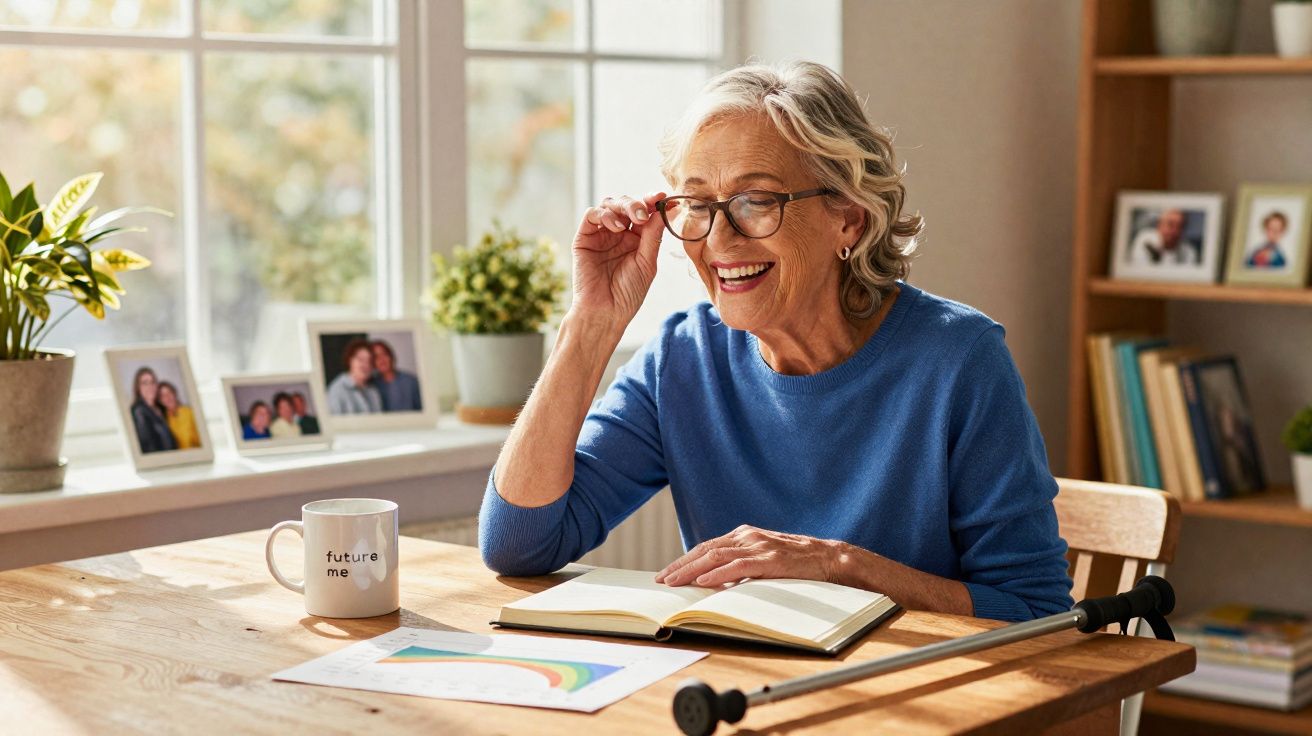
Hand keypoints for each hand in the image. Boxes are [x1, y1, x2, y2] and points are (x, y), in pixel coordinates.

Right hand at [569, 192, 667, 328]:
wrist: (606, 312)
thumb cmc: (628, 293)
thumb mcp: (647, 262)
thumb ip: (653, 235)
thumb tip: (663, 209)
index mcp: (636, 239)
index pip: (645, 213)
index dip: (653, 203)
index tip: (664, 197)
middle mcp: (618, 234)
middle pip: (627, 205)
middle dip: (638, 203)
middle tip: (647, 210)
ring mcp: (601, 234)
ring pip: (609, 204)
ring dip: (624, 205)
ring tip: (635, 218)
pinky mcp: (584, 238)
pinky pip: (591, 215)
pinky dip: (605, 215)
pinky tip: (616, 227)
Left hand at [655, 525, 841, 587]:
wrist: (829, 559)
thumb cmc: (797, 563)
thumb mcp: (764, 559)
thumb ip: (742, 564)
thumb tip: (716, 581)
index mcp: (744, 535)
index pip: (707, 547)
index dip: (684, 560)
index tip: (667, 573)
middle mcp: (747, 536)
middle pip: (705, 549)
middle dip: (680, 565)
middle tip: (661, 579)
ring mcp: (758, 545)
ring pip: (716, 556)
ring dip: (691, 570)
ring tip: (674, 582)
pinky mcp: (770, 559)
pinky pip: (738, 566)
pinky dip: (718, 574)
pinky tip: (703, 582)